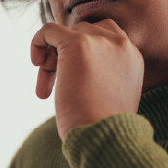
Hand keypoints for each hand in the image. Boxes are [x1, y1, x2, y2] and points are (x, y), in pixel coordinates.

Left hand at [30, 19, 143, 140]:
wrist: (105, 137)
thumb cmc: (104, 128)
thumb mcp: (111, 97)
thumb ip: (102, 77)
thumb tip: (78, 72)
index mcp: (131, 57)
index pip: (104, 36)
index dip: (84, 53)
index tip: (72, 78)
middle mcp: (120, 44)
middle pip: (83, 33)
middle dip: (64, 56)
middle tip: (55, 83)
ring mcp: (100, 41)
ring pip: (66, 33)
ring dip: (51, 58)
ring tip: (46, 87)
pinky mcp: (77, 43)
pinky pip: (49, 30)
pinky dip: (38, 42)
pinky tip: (35, 63)